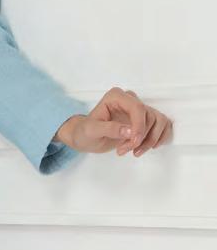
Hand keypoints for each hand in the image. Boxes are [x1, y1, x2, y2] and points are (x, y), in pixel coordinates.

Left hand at [55, 88, 173, 156]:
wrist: (87, 138)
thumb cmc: (86, 132)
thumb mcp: (92, 131)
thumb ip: (110, 129)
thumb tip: (130, 132)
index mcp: (116, 97)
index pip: (137, 107)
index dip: (139, 126)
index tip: (134, 142)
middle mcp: (130, 100)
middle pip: (149, 116)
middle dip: (140, 138)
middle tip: (124, 151)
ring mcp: (139, 109)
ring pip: (158, 122)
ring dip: (150, 140)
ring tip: (134, 152)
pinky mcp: (145, 120)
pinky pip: (163, 125)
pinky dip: (160, 138)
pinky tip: (149, 148)